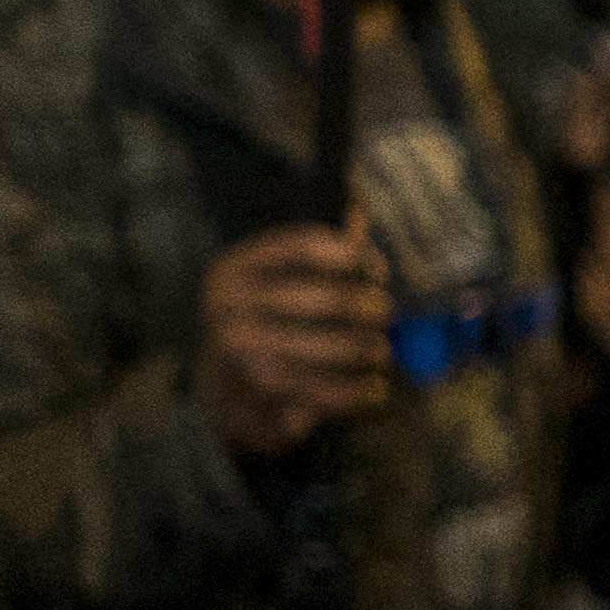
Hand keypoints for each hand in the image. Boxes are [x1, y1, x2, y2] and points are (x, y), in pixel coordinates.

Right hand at [200, 222, 391, 457]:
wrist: (223, 388)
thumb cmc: (266, 321)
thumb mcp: (281, 281)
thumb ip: (322, 252)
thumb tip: (358, 216)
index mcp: (235, 268)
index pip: (300, 245)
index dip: (349, 253)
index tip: (378, 268)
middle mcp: (228, 306)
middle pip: (320, 298)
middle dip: (366, 306)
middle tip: (386, 312)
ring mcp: (238, 352)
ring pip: (323, 347)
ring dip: (364, 349)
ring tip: (383, 351)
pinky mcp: (254, 393)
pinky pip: (317, 390)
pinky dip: (354, 390)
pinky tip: (375, 388)